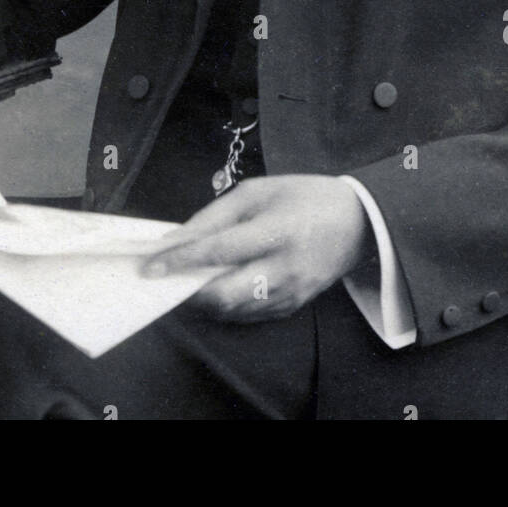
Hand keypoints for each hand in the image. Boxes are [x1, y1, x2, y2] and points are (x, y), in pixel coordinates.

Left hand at [140, 174, 375, 321]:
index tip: (150, 265)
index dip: (181, 260)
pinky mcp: (291, 308)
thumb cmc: (303, 197)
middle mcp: (284, 269)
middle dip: (187, 289)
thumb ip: (215, 216)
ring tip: (186, 280)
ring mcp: (289, 294)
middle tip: (164, 277)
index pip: (220, 251)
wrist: (357, 223)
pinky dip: (223, 305)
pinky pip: (246, 315)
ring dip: (202, 299)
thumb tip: (177, 239)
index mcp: (276, 231)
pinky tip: (213, 287)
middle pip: (223, 294)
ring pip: (231, 310)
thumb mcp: (258, 191)